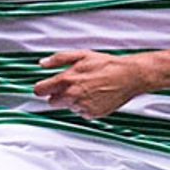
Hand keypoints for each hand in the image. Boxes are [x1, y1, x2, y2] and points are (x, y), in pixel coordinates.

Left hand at [32, 51, 150, 117]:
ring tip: (89, 88)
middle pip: (52, 102)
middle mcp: (72, 95)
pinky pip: (81, 112)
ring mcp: (82, 106)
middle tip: (71, 86)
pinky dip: (85, 106)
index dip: (42, 88)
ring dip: (73, 100)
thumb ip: (58, 59)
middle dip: (57, 95)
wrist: (129, 76)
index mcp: (66, 80)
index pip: (40, 91)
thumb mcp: (81, 55)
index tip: (45, 87)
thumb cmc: (107, 65)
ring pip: (68, 107)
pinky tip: (95, 96)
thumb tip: (42, 63)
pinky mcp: (92, 114)